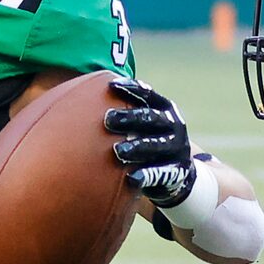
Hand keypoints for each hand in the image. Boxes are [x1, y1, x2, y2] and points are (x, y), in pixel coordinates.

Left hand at [105, 76, 194, 205]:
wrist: (180, 172)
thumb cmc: (150, 140)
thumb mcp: (145, 125)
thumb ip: (126, 113)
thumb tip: (84, 98)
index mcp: (165, 109)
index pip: (148, 95)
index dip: (132, 89)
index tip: (111, 86)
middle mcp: (173, 125)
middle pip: (151, 118)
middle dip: (130, 117)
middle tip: (108, 119)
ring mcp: (178, 148)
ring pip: (157, 145)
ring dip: (138, 146)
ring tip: (118, 151)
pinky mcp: (178, 170)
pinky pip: (162, 172)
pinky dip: (147, 174)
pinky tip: (132, 178)